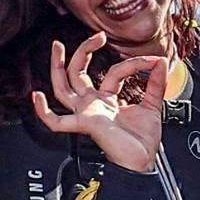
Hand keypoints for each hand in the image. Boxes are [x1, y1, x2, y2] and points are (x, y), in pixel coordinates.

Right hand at [31, 34, 167, 172]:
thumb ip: (156, 84)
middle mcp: (93, 105)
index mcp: (106, 100)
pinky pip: (57, 122)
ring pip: (63, 88)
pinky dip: (44, 112)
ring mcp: (86, 113)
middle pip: (78, 74)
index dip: (133, 63)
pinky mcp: (85, 123)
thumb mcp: (152, 106)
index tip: (152, 61)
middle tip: (94, 36)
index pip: (113, 72)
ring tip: (57, 46)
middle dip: (82, 52)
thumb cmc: (143, 142)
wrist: (142, 162)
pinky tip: (38, 98)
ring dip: (57, 66)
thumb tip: (161, 62)